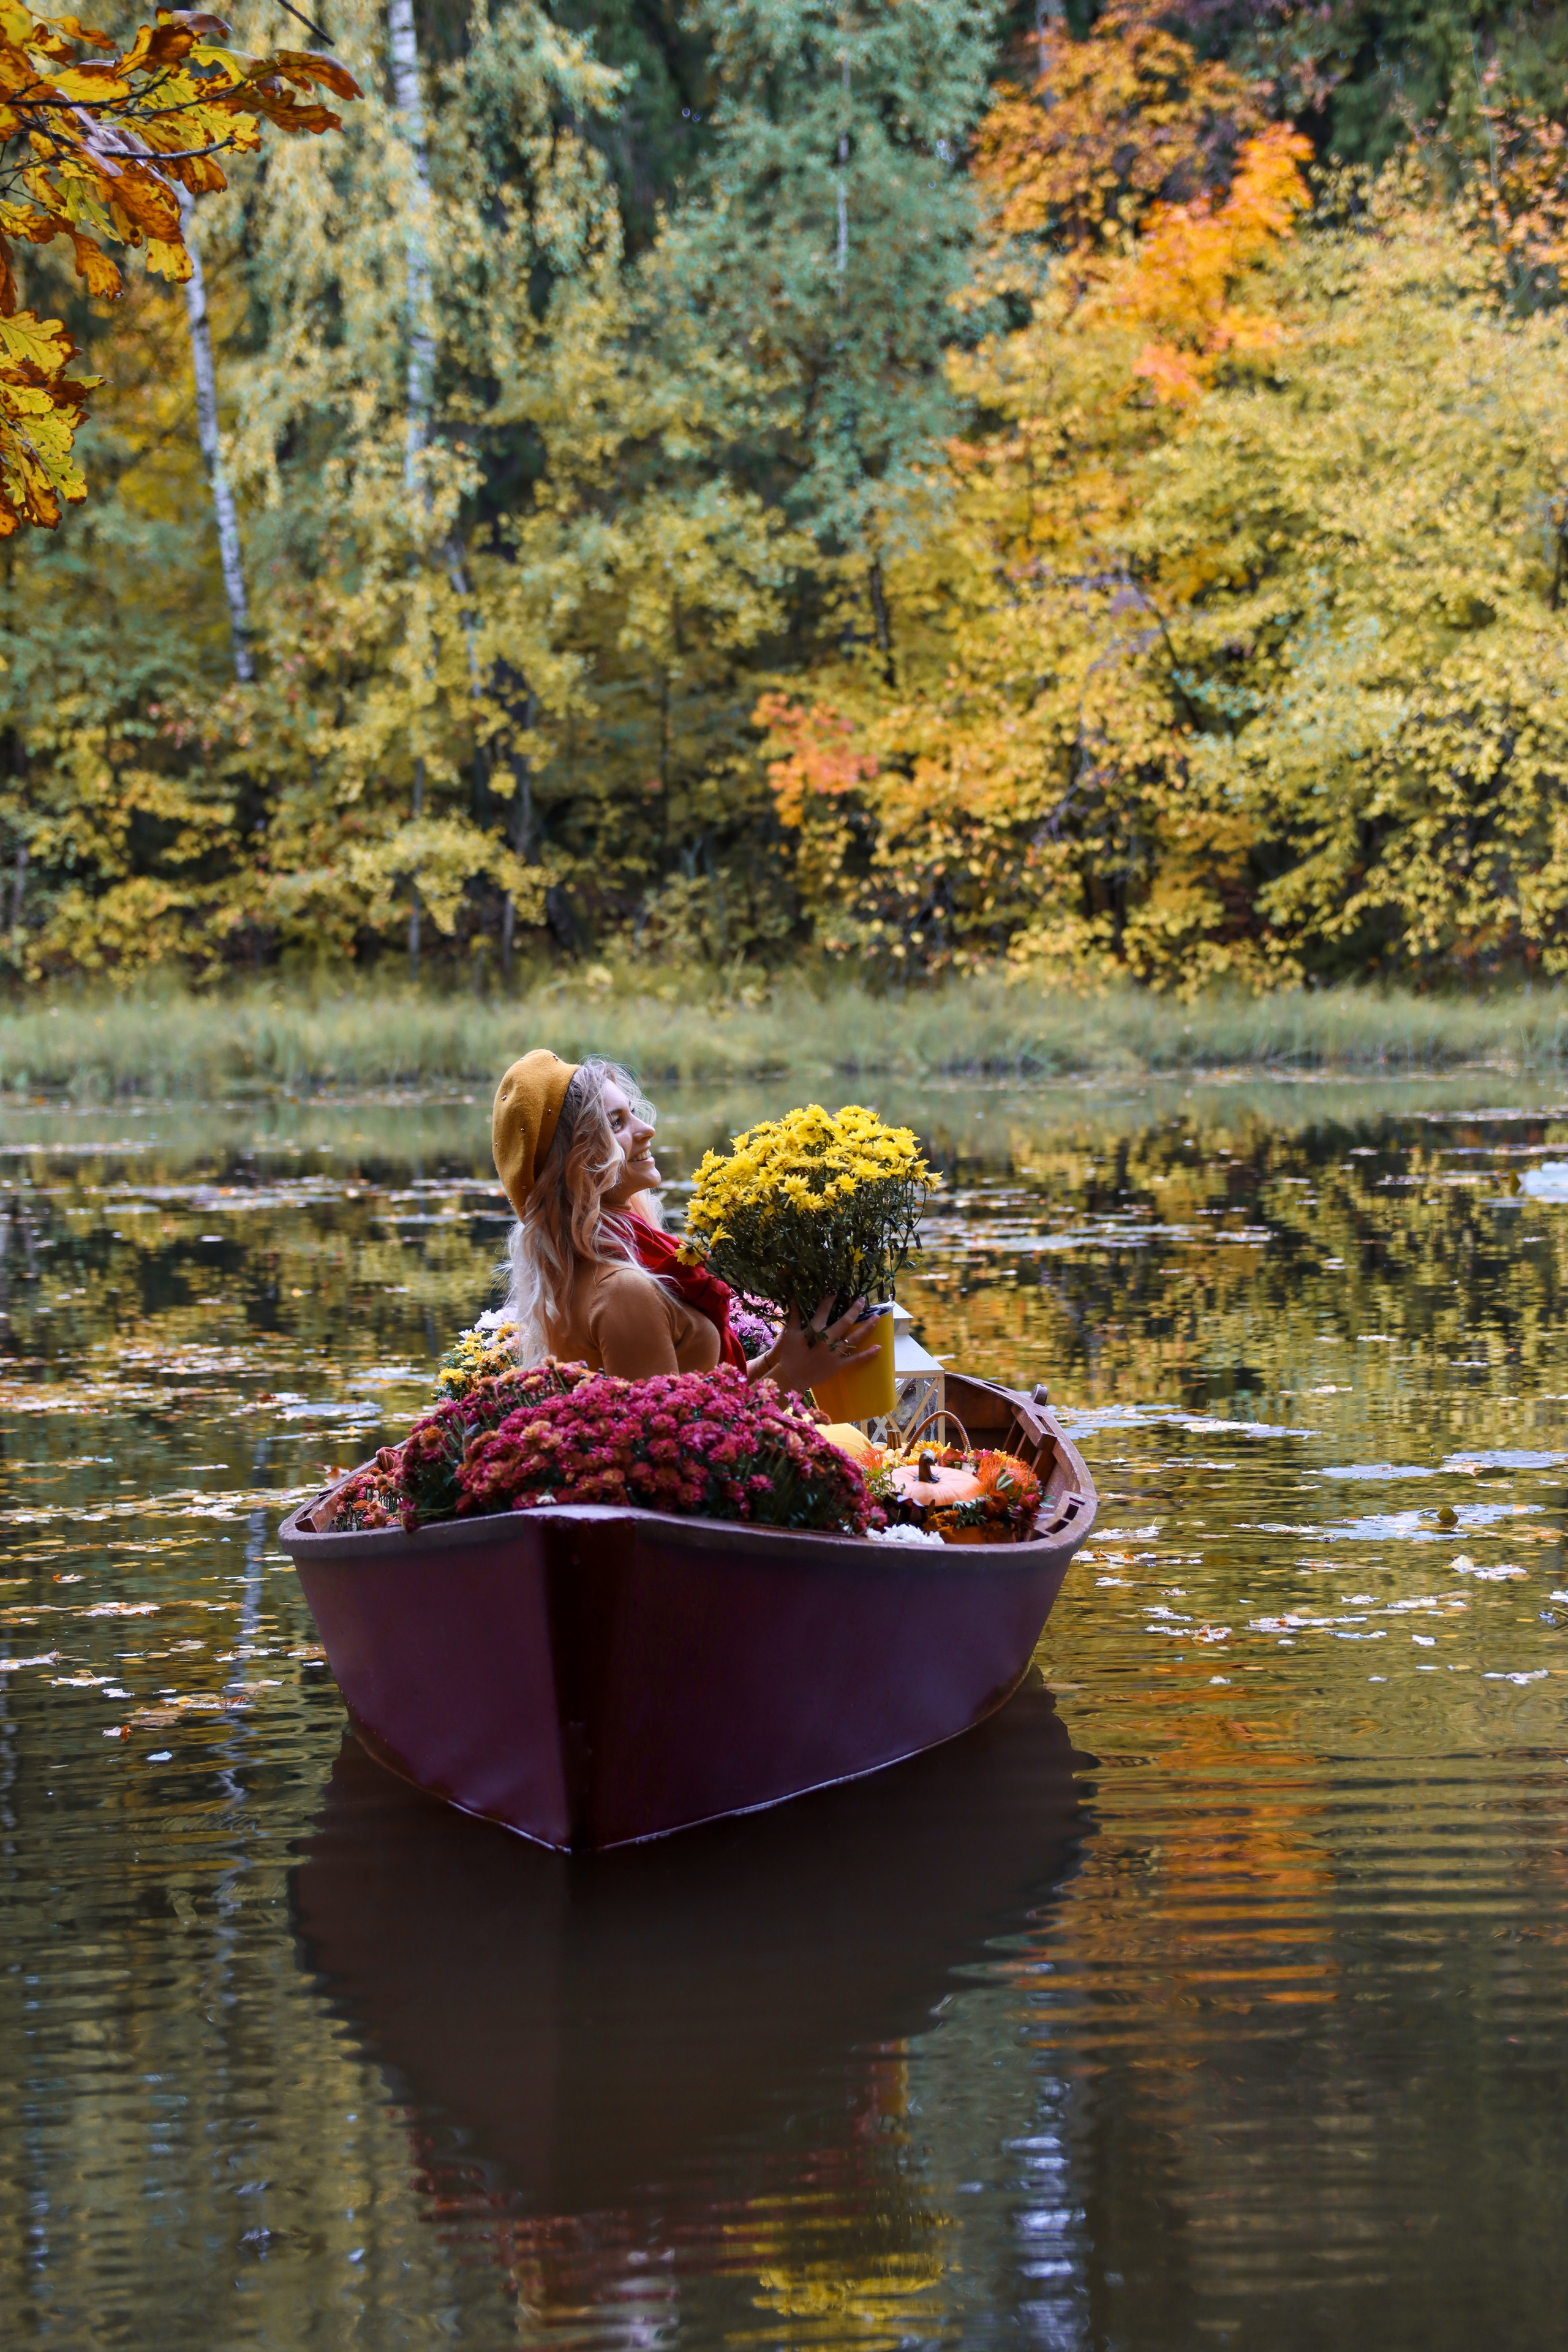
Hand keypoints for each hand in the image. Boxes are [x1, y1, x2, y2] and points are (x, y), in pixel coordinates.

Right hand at [751, 1295, 881, 1398]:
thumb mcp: (790, 1335)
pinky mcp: (838, 1365)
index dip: (829, 1300)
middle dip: (854, 1310)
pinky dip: (867, 1354)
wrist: (792, 1378)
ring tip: (877, 1318)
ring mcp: (834, 1354)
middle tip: (862, 1300)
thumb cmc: (790, 1355)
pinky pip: (855, 1359)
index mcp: (814, 1332)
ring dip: (866, 1328)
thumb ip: (794, 1317)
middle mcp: (827, 1342)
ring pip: (853, 1339)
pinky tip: (878, 1347)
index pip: (823, 1312)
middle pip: (844, 1323)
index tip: (836, 1291)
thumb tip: (794, 1299)